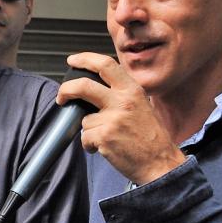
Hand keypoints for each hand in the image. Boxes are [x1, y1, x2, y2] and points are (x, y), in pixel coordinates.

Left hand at [57, 52, 185, 185]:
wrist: (160, 163)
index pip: (105, 64)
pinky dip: (90, 145)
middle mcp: (123, 100)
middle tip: (61, 97)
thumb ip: (120, 94)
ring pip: (85, 119)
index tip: (72, 60)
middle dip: (66, 90)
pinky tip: (105, 148)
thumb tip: (94, 87)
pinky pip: (85, 138)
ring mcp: (113, 118)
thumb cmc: (149, 137)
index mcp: (132, 90)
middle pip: (83, 85)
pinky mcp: (105, 136)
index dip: (85, 59)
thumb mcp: (140, 105)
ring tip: (107, 138)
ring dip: (90, 131)